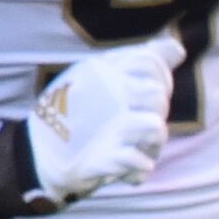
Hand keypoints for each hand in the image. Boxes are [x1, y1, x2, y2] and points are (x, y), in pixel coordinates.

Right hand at [0, 36, 176, 212]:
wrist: (40, 156)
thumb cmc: (77, 114)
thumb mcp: (103, 82)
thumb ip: (141, 63)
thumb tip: (177, 48)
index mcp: (102, 74)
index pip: (148, 61)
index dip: (160, 75)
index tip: (150, 90)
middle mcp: (103, 97)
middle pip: (157, 95)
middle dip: (157, 111)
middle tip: (137, 123)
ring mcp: (104, 129)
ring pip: (155, 127)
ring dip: (154, 142)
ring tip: (138, 147)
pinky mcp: (102, 160)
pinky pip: (137, 160)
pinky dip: (140, 168)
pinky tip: (132, 170)